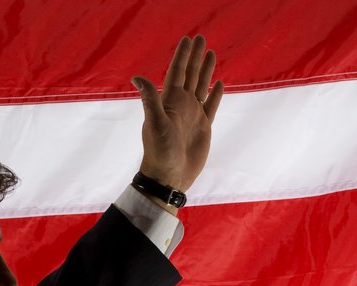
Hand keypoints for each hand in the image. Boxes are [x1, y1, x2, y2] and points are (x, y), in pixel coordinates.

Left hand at [131, 35, 223, 192]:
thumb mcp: (155, 123)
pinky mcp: (203, 127)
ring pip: (201, 87)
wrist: (169, 177)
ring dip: (205, 71)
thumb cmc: (159, 152)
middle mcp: (181, 105)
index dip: (182, 55)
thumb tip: (136, 77)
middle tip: (200, 38)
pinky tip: (219, 84)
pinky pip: (211, 106)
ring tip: (210, 53)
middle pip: (190, 74)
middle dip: (195, 56)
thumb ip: (150, 100)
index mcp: (170, 101)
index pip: (177, 71)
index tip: (188, 38)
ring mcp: (193, 116)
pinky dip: (215, 95)